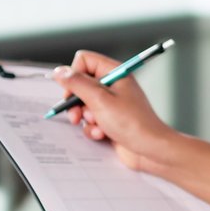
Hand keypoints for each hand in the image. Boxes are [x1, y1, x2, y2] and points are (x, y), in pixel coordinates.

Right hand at [51, 50, 176, 174]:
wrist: (150, 150)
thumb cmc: (133, 123)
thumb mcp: (100, 100)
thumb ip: (77, 84)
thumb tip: (59, 72)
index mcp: (114, 72)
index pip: (83, 60)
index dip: (74, 75)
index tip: (72, 92)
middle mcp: (112, 85)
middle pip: (80, 84)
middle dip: (76, 102)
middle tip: (77, 114)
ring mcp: (111, 103)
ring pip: (82, 104)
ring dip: (86, 118)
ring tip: (97, 126)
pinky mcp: (109, 120)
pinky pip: (90, 120)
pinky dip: (92, 128)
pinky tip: (102, 135)